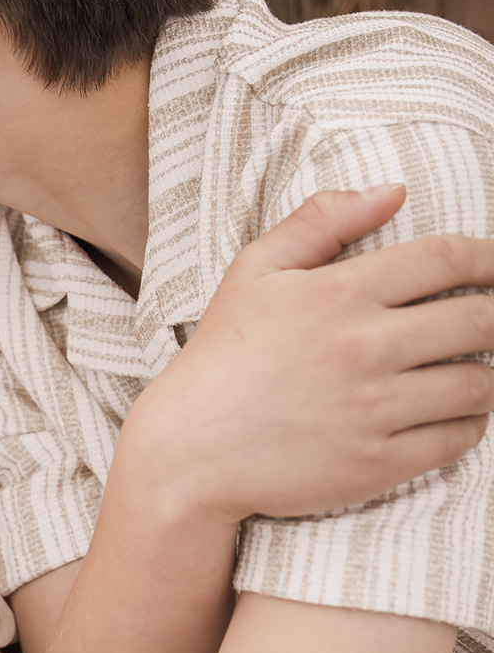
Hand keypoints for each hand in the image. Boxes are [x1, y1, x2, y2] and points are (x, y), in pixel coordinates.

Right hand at [120, 187, 493, 530]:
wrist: (189, 450)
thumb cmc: (221, 357)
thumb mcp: (255, 271)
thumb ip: (321, 221)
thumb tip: (393, 191)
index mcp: (339, 292)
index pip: (447, 259)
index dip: (491, 257)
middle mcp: (365, 346)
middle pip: (480, 319)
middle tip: (493, 320)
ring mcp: (375, 408)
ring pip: (479, 383)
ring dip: (488, 373)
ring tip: (474, 370)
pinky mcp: (379, 462)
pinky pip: (460, 437)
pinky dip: (471, 422)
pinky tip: (454, 412)